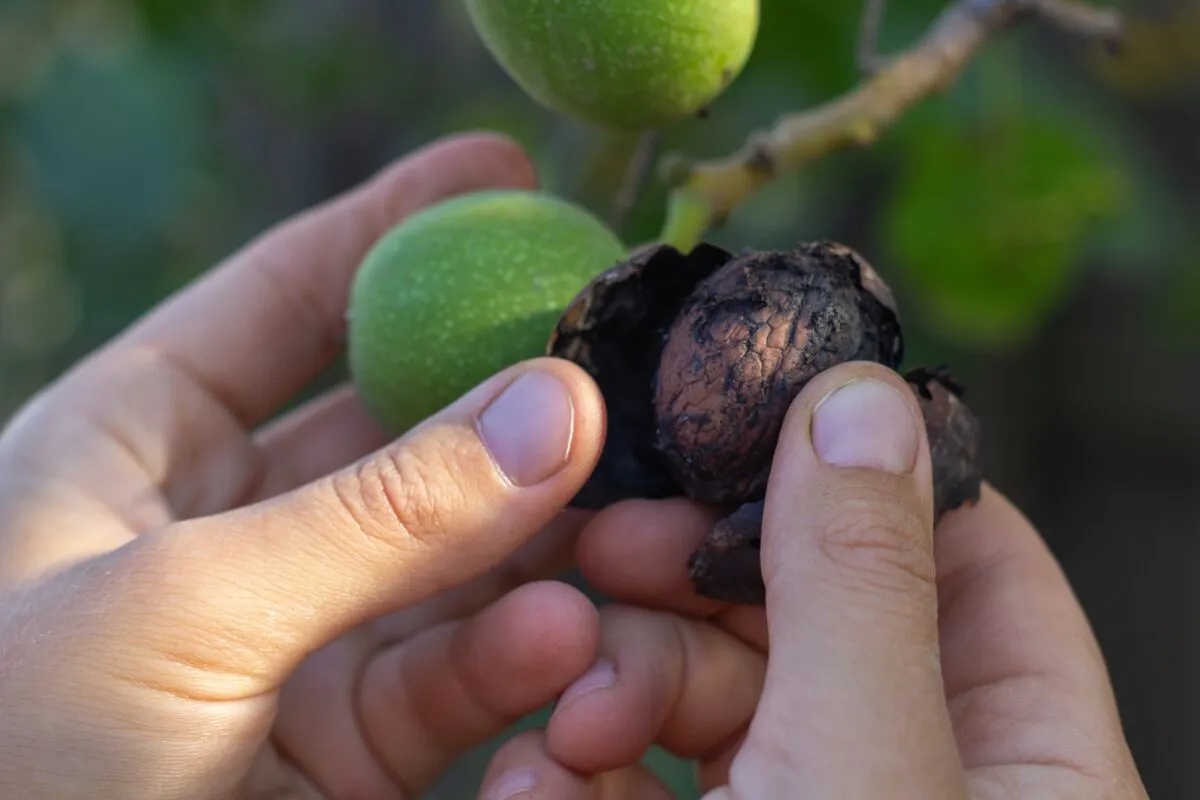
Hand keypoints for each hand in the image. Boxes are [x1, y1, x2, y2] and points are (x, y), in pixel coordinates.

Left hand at [0, 133, 611, 798]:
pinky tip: (564, 641)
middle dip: (505, 401)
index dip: (392, 227)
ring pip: (453, 558)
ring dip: (541, 542)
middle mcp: (225, 529)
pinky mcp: (346, 743)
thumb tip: (557, 406)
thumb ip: (380, 515)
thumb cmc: (6, 755)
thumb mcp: (179, 606)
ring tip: (624, 525)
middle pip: (399, 427)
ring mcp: (295, 637)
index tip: (502, 173)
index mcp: (134, 446)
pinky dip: (517, 657)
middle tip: (613, 363)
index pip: (283, 298)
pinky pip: (454, 677)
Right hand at [480, 361, 1148, 798]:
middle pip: (808, 615)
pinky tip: (535, 785)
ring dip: (614, 678)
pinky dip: (580, 770)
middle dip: (686, 586)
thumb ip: (859, 582)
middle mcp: (919, 781)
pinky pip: (643, 779)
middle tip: (600, 553)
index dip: (863, 473)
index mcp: (1029, 764)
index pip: (977, 560)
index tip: (740, 418)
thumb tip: (859, 393)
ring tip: (565, 716)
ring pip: (708, 694)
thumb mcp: (859, 766)